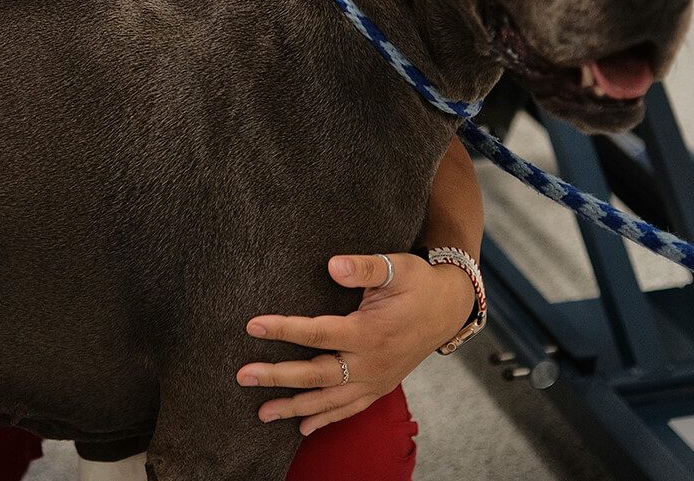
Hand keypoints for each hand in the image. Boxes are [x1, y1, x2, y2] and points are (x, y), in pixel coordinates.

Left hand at [236, 252, 473, 435]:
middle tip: (243, 375)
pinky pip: (350, 409)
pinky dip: (326, 419)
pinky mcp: (381, 387)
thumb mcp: (397, 267)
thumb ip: (364, 268)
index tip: (252, 326)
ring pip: (329, 400)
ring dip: (294, 407)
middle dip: (277, 376)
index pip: (317, 333)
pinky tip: (302, 429)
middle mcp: (370, 362)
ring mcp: (376, 379)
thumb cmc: (419, 283)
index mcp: (369, 332)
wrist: (450, 309)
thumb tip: (333, 265)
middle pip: (316, 374)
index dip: (283, 329)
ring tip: (261, 413)